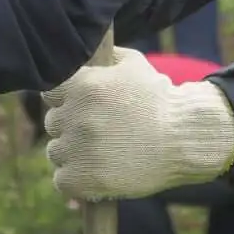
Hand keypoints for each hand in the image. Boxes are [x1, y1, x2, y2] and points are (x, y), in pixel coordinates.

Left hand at [43, 47, 233, 200]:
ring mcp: (78, 148)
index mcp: (82, 85)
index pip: (49, 93)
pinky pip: (62, 180)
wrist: (184, 138)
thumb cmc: (160, 99)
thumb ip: (104, 57)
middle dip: (71, 125)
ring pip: (56, 152)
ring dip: (72, 153)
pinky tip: (94, 172)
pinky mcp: (84, 179)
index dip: (64, 100)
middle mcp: (76, 115)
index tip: (80, 107)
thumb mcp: (134, 64)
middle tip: (97, 130)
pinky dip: (74, 179)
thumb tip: (85, 53)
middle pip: (53, 123)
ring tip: (98, 152)